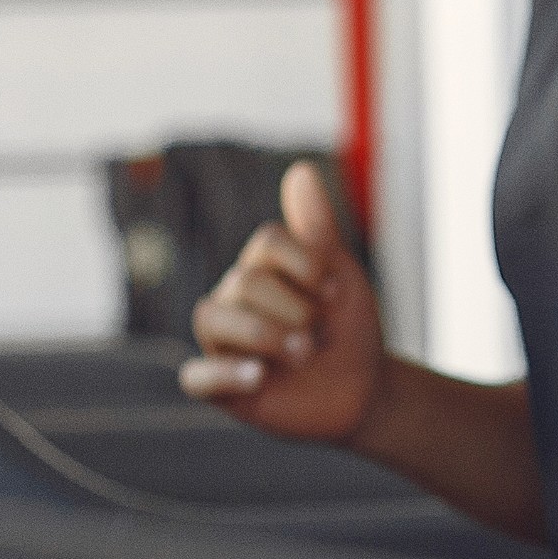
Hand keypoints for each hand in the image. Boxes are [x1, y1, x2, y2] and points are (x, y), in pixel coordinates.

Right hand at [177, 164, 386, 444]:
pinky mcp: (219, 387)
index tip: (334, 293)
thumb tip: (300, 170)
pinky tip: (259, 376)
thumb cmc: (346, 327)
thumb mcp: (338, 275)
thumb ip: (315, 228)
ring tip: (303, 354)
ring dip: (264, 334)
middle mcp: (232, 300)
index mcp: (259, 269)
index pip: (266, 244)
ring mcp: (222, 344)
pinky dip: (224, 374)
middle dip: (294, 307)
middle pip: (244, 280)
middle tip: (319, 334)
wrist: (362, 387)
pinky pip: (195, 376)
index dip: (307, 265)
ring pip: (211, 318)